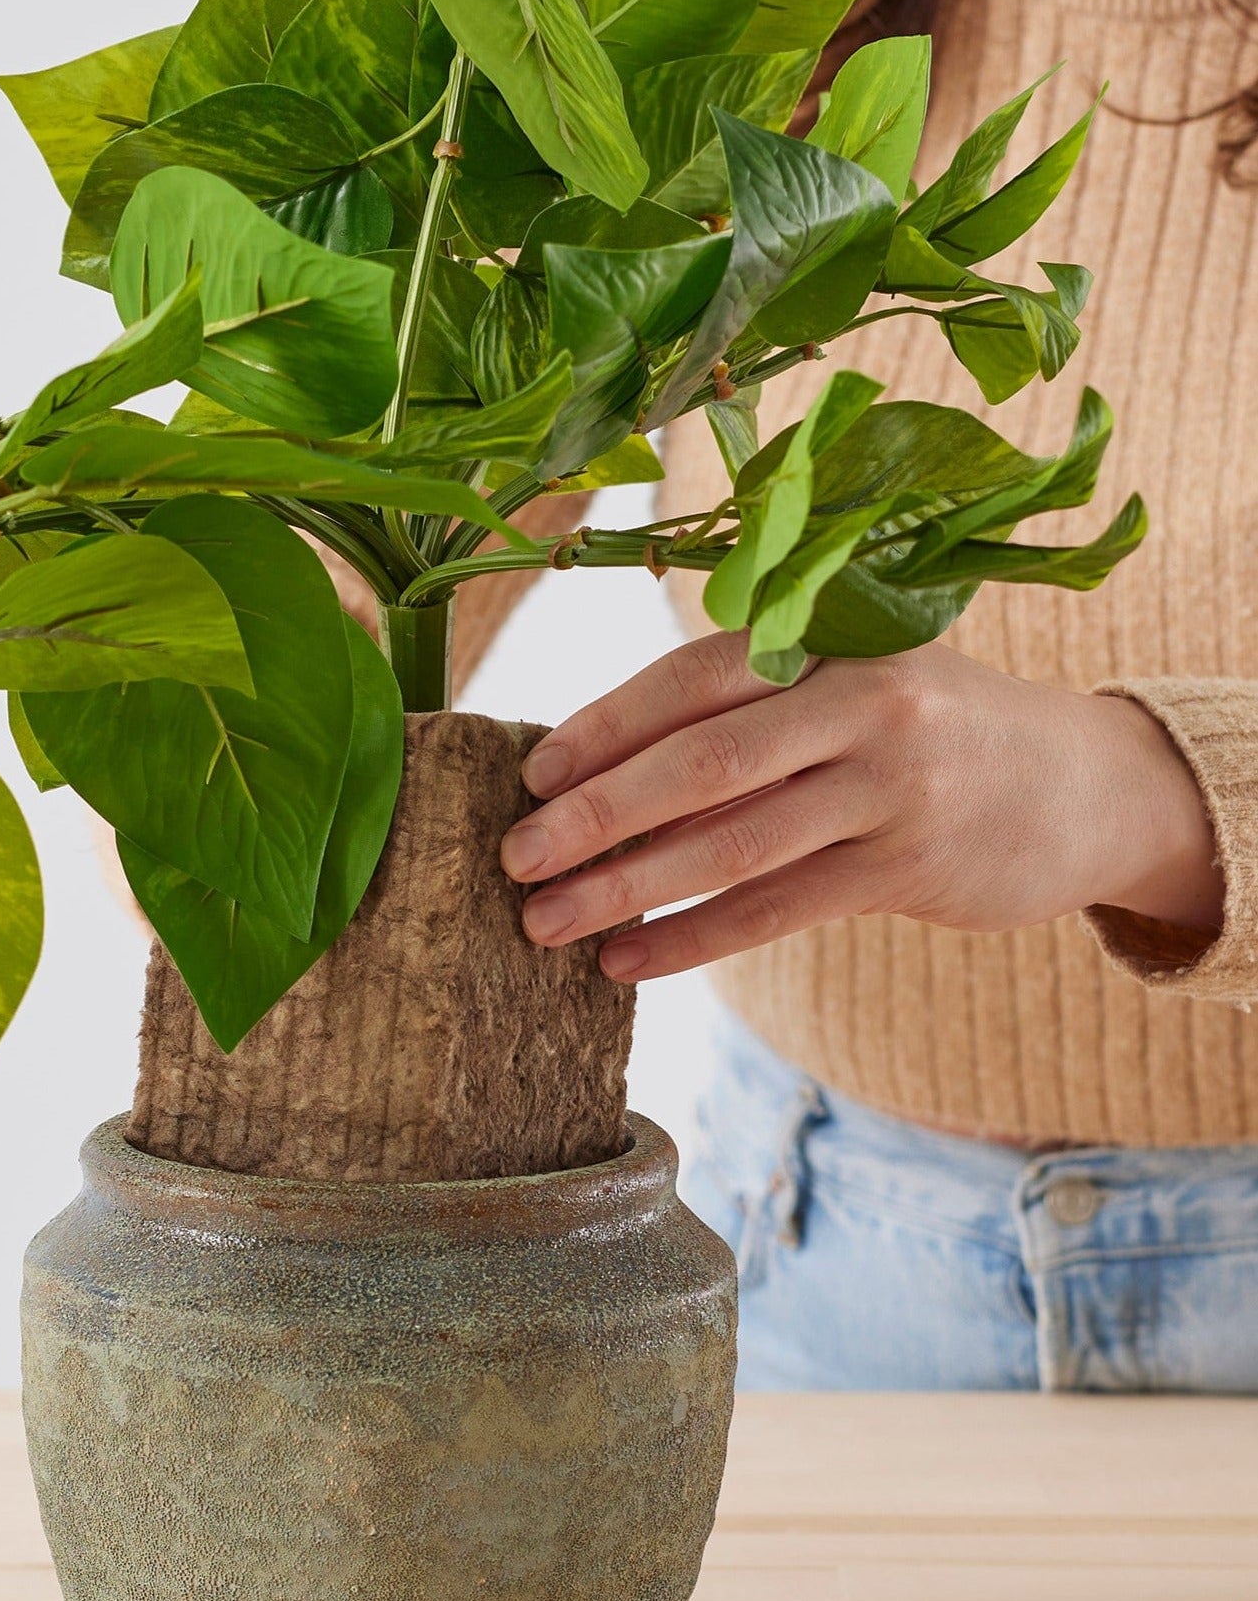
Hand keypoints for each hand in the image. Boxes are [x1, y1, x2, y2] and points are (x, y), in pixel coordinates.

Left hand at [500, 633, 1223, 981]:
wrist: (1086, 786)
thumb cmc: (929, 732)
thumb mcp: (853, 684)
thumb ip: (749, 709)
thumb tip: (597, 771)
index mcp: (829, 639)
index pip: (695, 676)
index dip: (607, 725)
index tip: (532, 772)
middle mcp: (861, 702)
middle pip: (703, 761)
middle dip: (597, 813)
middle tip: (514, 856)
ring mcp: (890, 787)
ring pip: (733, 844)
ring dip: (628, 887)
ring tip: (546, 923)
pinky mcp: (907, 867)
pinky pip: (777, 908)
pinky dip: (694, 937)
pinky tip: (627, 961)